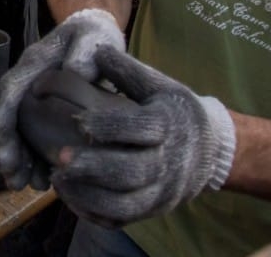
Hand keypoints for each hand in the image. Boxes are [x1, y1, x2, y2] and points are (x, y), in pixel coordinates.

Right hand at [0, 9, 126, 190]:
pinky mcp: (43, 109)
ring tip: (25, 185)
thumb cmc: (93, 35)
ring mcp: (32, 96)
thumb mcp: (94, 37)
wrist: (94, 31)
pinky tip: (41, 178)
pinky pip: (31, 134)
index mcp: (34, 62)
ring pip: (16, 129)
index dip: (3, 120)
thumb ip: (84, 53)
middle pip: (7, 115)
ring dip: (18, 157)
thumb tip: (73, 73)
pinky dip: (33, 155)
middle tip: (13, 179)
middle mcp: (26, 80)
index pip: (9, 90)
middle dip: (6, 148)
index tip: (4, 148)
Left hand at [50, 45, 235, 227]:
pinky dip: (95, 213)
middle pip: (132, 172)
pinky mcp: (152, 210)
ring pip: (127, 204)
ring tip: (58, 179)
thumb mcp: (159, 85)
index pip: (140, 128)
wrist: (212, 151)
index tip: (78, 121)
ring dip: (90, 196)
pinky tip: (70, 197)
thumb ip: (127, 70)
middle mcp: (168, 163)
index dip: (109, 126)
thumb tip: (96, 49)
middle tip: (60, 158)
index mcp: (167, 126)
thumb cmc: (176, 111)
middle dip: (95, 168)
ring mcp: (161, 192)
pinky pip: (123, 220)